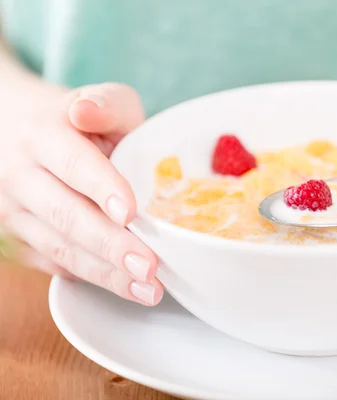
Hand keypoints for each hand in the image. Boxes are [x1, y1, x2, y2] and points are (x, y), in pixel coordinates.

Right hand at [0, 83, 163, 305]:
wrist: (24, 134)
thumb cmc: (81, 121)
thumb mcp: (102, 102)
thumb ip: (106, 104)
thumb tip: (86, 112)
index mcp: (43, 134)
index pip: (73, 163)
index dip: (101, 187)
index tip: (129, 212)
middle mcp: (21, 175)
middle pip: (66, 215)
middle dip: (110, 245)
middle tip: (149, 266)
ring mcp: (17, 212)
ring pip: (60, 248)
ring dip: (106, 273)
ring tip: (148, 289)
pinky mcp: (21, 240)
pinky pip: (55, 265)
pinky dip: (93, 278)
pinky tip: (126, 287)